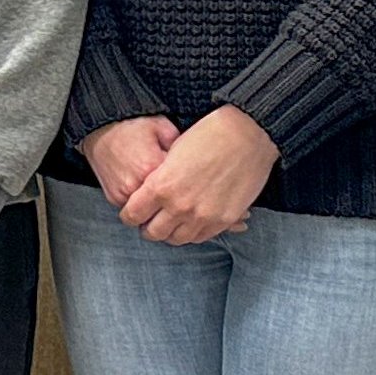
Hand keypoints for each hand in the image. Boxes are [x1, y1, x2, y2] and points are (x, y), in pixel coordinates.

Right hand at [77, 116, 180, 204]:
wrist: (100, 129)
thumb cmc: (131, 127)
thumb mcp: (162, 127)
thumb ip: (180, 146)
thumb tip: (192, 163)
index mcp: (151, 167)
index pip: (178, 187)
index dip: (185, 183)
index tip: (187, 178)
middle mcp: (135, 185)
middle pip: (163, 204)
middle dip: (171, 198)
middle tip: (176, 188)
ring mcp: (123, 194)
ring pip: (148, 210)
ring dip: (155, 202)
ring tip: (158, 185)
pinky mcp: (113, 198)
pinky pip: (134, 207)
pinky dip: (141, 201)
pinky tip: (143, 186)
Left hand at [116, 107, 277, 245]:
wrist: (246, 134)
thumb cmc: (208, 135)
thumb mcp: (172, 153)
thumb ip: (159, 177)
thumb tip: (151, 193)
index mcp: (160, 186)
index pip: (132, 215)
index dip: (129, 215)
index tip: (133, 213)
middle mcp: (178, 206)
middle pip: (152, 233)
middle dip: (148, 228)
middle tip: (151, 221)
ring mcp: (202, 216)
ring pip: (177, 239)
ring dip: (171, 233)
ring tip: (172, 223)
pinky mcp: (223, 220)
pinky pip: (201, 237)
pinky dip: (193, 232)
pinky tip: (192, 222)